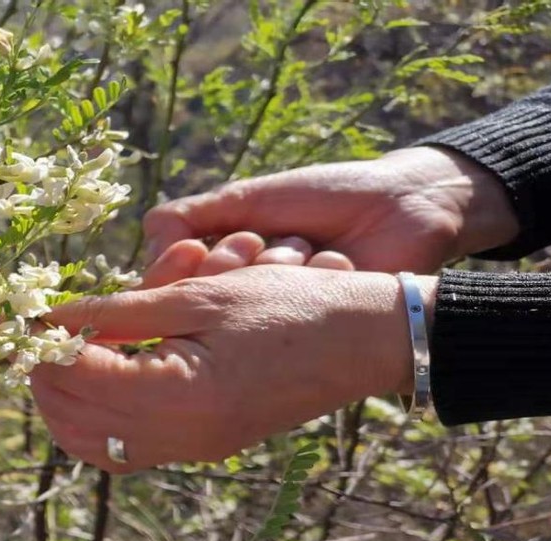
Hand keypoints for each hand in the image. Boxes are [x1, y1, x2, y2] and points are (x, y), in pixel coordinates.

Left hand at [31, 266, 436, 472]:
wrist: (366, 340)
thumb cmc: (289, 306)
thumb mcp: (198, 296)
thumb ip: (119, 310)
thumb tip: (51, 317)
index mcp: (178, 395)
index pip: (76, 377)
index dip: (42, 344)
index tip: (25, 314)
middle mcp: (181, 436)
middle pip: (74, 422)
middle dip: (43, 378)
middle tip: (34, 336)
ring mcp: (193, 449)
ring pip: (94, 444)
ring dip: (66, 402)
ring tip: (58, 354)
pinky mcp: (204, 447)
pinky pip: (128, 449)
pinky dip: (99, 419)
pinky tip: (98, 377)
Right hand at [142, 147, 517, 285]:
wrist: (402, 206)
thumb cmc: (325, 196)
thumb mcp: (248, 197)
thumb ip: (191, 214)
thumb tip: (148, 236)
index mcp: (220, 267)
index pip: (166, 286)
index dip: (172, 272)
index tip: (191, 250)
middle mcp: (241, 300)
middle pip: (195, 304)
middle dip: (227, 266)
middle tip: (258, 240)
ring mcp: (274, 319)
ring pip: (237, 313)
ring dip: (272, 268)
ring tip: (305, 245)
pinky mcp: (308, 334)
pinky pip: (279, 319)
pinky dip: (304, 279)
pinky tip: (332, 262)